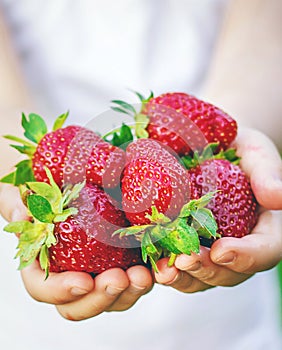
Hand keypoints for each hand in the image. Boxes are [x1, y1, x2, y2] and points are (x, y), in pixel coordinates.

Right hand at [0, 183, 152, 320]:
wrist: (69, 184)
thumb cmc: (44, 193)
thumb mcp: (23, 192)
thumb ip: (16, 202)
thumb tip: (23, 212)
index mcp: (41, 265)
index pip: (43, 289)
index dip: (61, 291)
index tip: (82, 281)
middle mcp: (70, 275)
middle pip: (80, 305)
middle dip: (101, 298)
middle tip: (118, 278)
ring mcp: (98, 272)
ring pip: (113, 299)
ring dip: (129, 292)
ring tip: (142, 275)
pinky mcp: (122, 262)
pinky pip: (135, 280)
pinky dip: (148, 278)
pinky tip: (157, 267)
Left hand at [154, 128, 281, 291]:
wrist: (209, 147)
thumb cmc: (237, 150)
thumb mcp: (255, 153)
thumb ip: (267, 172)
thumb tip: (278, 198)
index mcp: (264, 227)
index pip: (266, 250)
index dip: (246, 256)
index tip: (221, 250)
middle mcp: (239, 245)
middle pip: (230, 272)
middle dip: (207, 269)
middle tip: (185, 261)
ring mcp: (211, 249)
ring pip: (202, 276)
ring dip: (183, 277)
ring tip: (164, 271)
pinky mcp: (187, 245)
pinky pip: (179, 266)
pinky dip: (166, 267)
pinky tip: (151, 263)